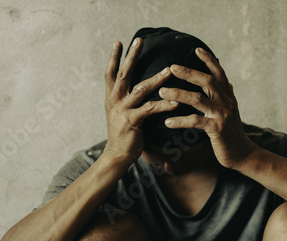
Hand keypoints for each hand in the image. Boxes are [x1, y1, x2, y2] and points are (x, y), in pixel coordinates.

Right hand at [103, 38, 178, 163]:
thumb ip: (126, 99)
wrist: (116, 155)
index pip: (110, 73)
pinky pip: (150, 109)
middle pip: (123, 74)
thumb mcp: (120, 112)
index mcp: (111, 97)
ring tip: (169, 70)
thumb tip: (136, 87)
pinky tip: (176, 102)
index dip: (114, 57)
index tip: (119, 42)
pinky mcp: (131, 122)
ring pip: (140, 89)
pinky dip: (163, 105)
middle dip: (131, 56)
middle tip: (139, 40)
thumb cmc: (123, 133)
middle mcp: (114, 101)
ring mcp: (122, 110)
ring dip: (156, 79)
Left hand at [159, 47, 255, 169]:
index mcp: (228, 96)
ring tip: (162, 92)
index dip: (209, 60)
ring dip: (178, 94)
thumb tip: (228, 82)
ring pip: (198, 99)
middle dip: (188, 73)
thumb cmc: (233, 134)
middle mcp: (226, 102)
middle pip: (207, 81)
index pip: (219, 73)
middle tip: (171, 67)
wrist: (243, 154)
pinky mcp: (216, 129)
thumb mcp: (232, 112)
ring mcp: (221, 115)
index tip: (196, 49)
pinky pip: (195, 121)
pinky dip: (180, 121)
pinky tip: (167, 122)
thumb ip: (227, 96)